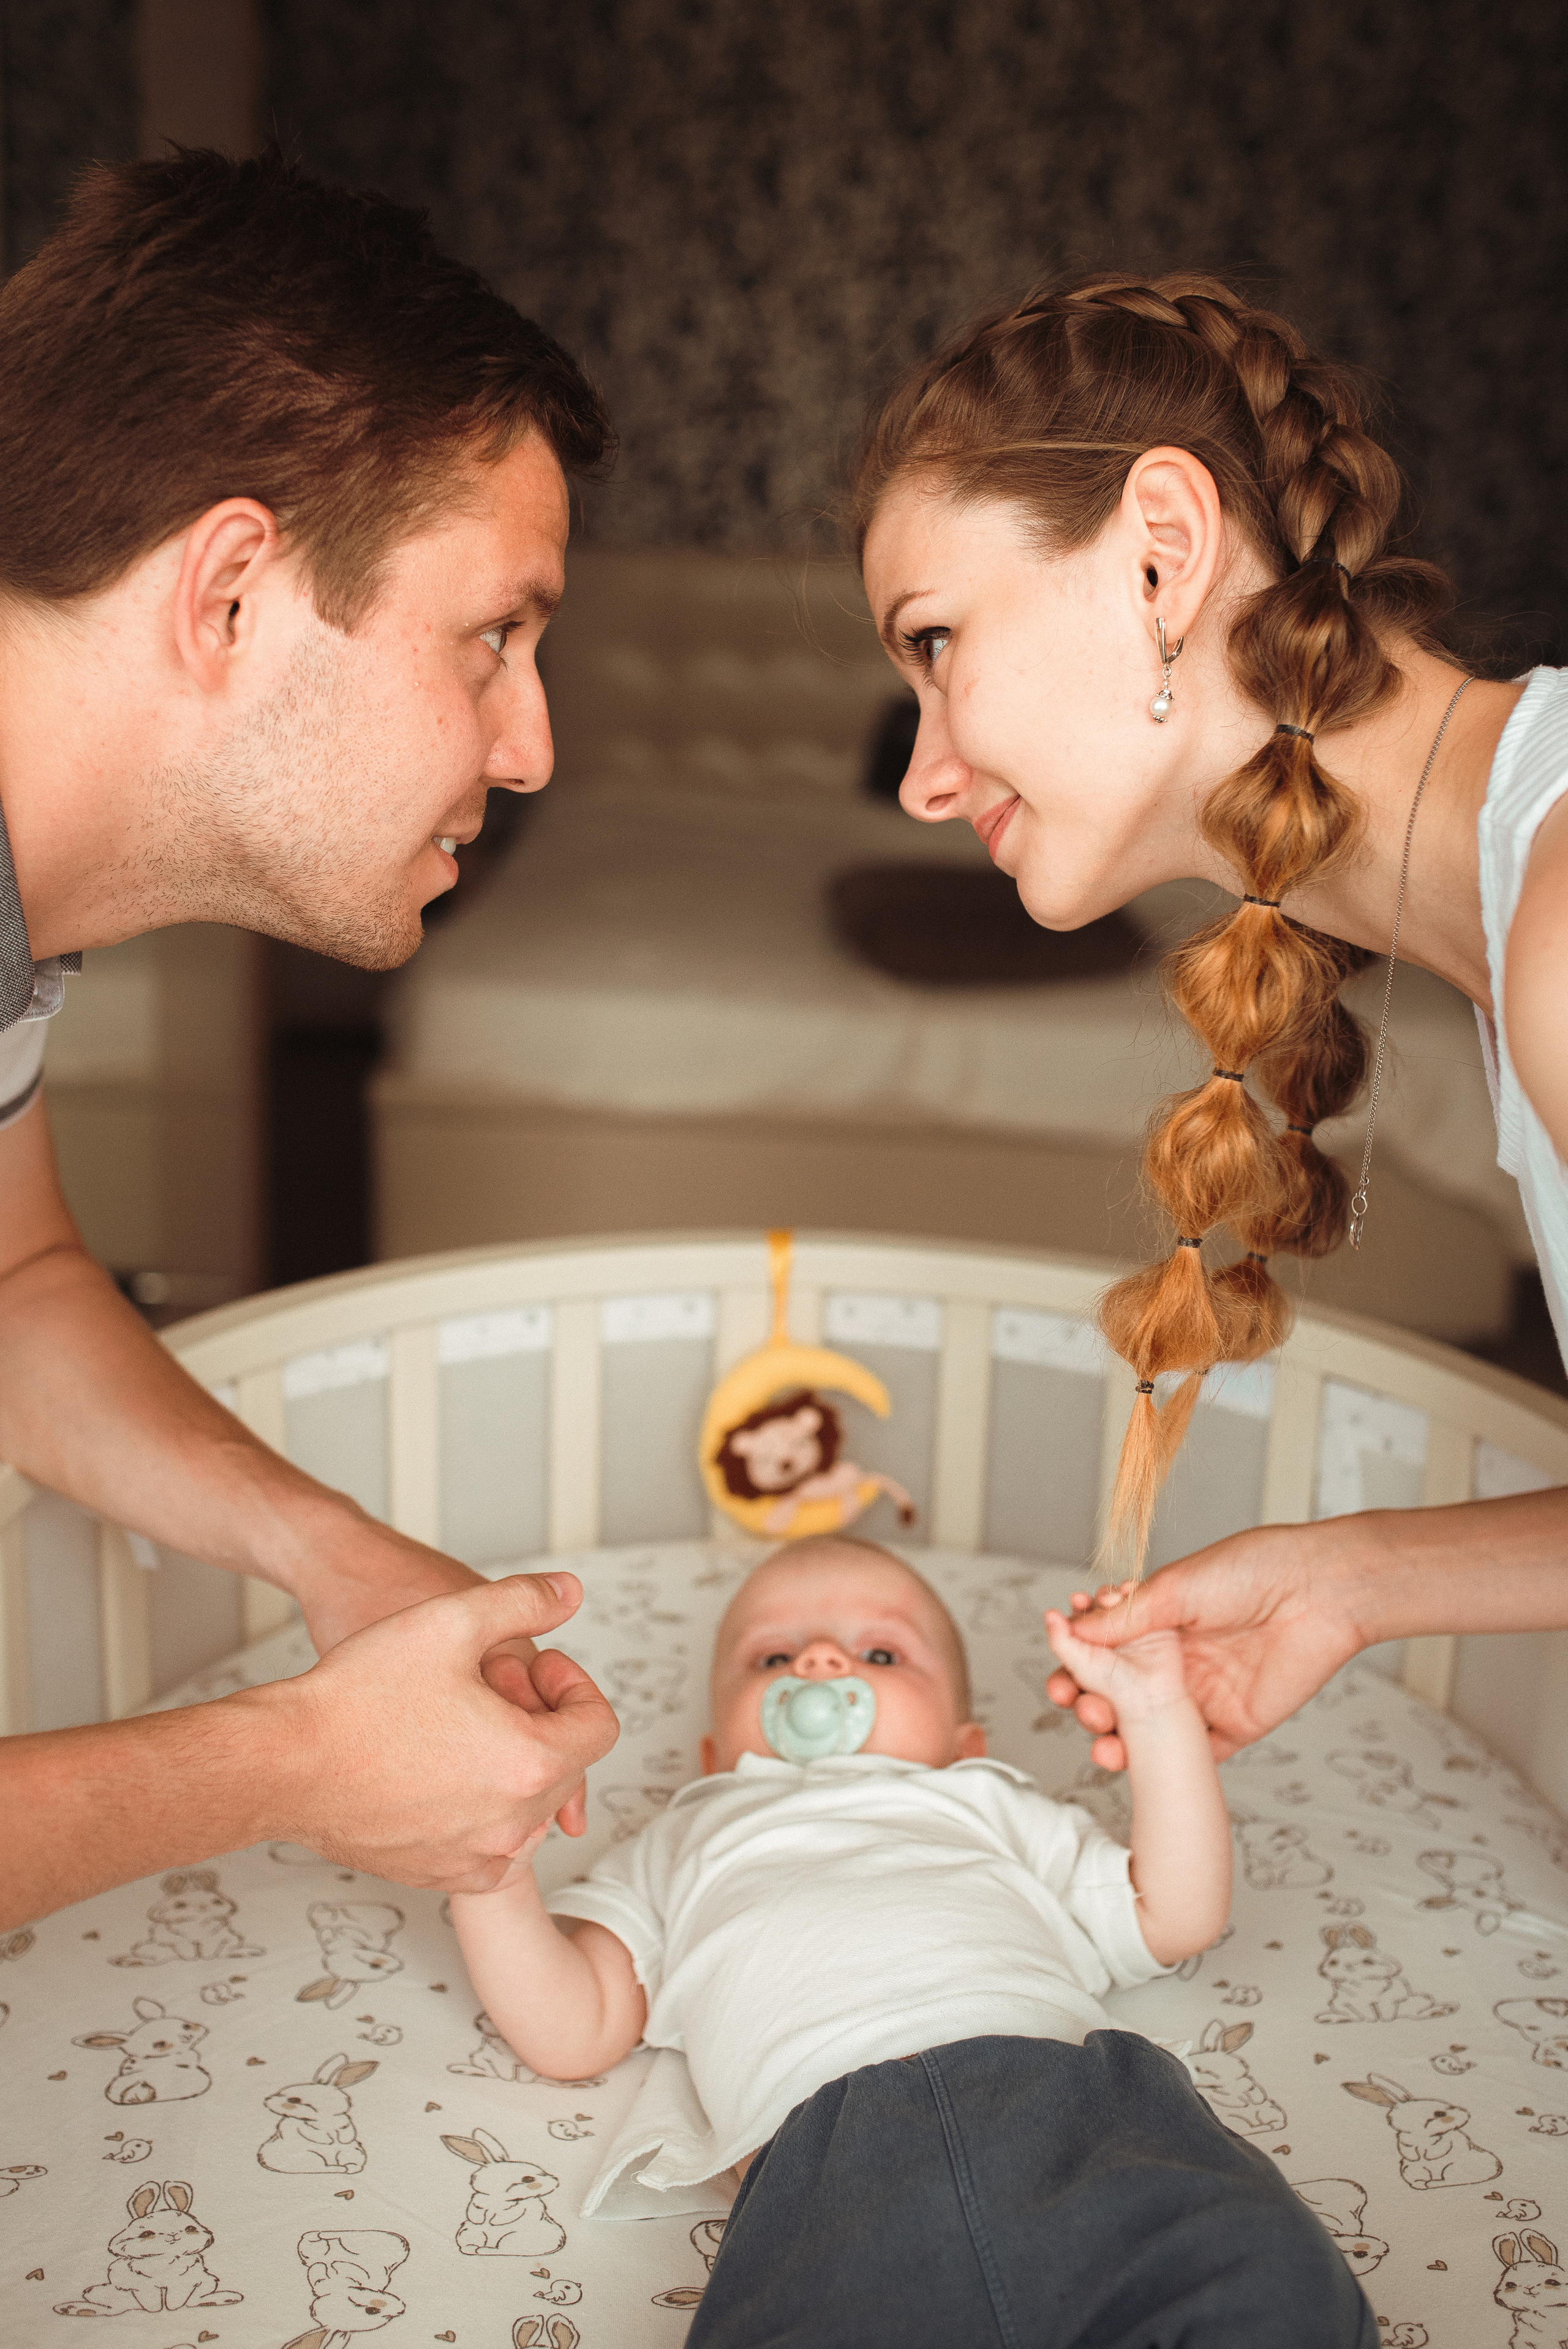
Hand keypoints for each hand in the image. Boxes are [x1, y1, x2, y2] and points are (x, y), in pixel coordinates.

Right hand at [272, 1571, 619, 1890]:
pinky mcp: (438, 1875)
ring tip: (461, 1728)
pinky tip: (442, 1768)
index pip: (599, 1726)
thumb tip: (572, 1591)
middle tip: (486, 1690)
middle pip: (566, 1767)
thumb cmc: (358, 1693)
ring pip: (530, 1807)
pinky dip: (484, 1809)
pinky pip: (491, 1845)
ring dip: (515, 1766)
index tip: (533, 1668)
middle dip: (541, 1723)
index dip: (572, 1685)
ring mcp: (474, 1858)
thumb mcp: (451, 1619)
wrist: (282, 1760)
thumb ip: (526, 1600)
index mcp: (530, 1763)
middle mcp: (513, 1825)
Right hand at [1044, 1521, 1363, 1769]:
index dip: (1075, 1661)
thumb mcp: (1175, 1588)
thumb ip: (1123, 1619)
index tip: (1057, 1669)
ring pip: (1144, 1727)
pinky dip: (1154, 1763)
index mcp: (1160, 1623)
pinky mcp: (1231, 1726)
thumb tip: (1069, 1631)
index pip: (1104, 1649)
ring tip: (1099, 1732)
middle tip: (1071, 1700)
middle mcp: (1176, 1661)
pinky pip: (1188, 1755)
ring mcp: (1201, 1696)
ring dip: (1112, 1734)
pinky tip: (1126, 1760)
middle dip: (1085, 1699)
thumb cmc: (1251, 1571)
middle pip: (1117, 1692)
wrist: (1319, 1592)